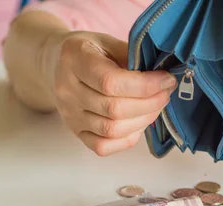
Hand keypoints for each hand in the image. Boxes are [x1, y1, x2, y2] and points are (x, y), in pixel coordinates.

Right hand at [42, 31, 176, 155]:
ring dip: (143, 121)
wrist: (55, 64)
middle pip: (114, 109)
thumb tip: (163, 77)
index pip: (111, 82)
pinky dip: (127, 139)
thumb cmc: (88, 51)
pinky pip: (103, 146)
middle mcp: (67, 90)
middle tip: (166, 93)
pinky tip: (139, 124)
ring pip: (111, 130)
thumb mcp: (107, 42)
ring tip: (156, 106)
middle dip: (150, 103)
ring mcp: (69, 115)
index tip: (167, 80)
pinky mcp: (76, 132)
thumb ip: (132, 56)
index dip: (145, 85)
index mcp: (74, 59)